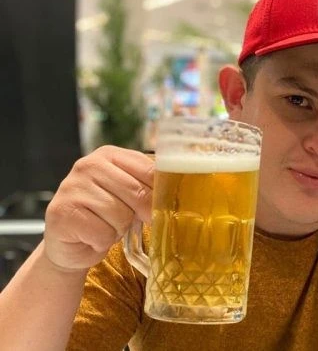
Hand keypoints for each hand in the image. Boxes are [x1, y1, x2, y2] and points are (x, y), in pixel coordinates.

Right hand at [43, 146, 153, 270]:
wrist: (68, 243)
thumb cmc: (104, 216)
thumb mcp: (129, 196)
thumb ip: (147, 188)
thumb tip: (174, 199)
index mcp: (110, 155)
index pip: (149, 170)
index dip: (161, 193)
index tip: (164, 207)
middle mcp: (88, 165)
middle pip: (137, 192)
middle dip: (138, 214)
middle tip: (127, 221)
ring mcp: (72, 187)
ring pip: (120, 215)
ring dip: (118, 229)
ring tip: (105, 226)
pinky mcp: (62, 213)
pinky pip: (102, 233)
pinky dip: (102, 241)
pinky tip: (91, 236)